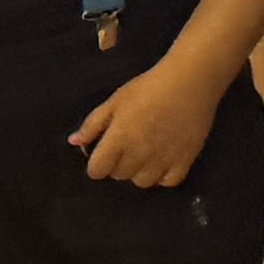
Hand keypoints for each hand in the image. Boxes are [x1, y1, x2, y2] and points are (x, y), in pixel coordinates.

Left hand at [68, 62, 225, 187]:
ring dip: (138, 171)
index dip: (96, 163)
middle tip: (125, 147)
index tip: (103, 153)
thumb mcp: (115, 101)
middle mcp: (139, 154)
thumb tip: (74, 142)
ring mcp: (163, 159)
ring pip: (142, 182)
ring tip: (143, 155)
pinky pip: (169, 181)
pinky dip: (163, 176)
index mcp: (118, 139)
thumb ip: (93, 124)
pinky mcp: (185, 159)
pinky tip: (162, 162)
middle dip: (117, 164)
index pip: (97, 170)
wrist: (190, 80)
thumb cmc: (148, 87)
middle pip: (119, 175)